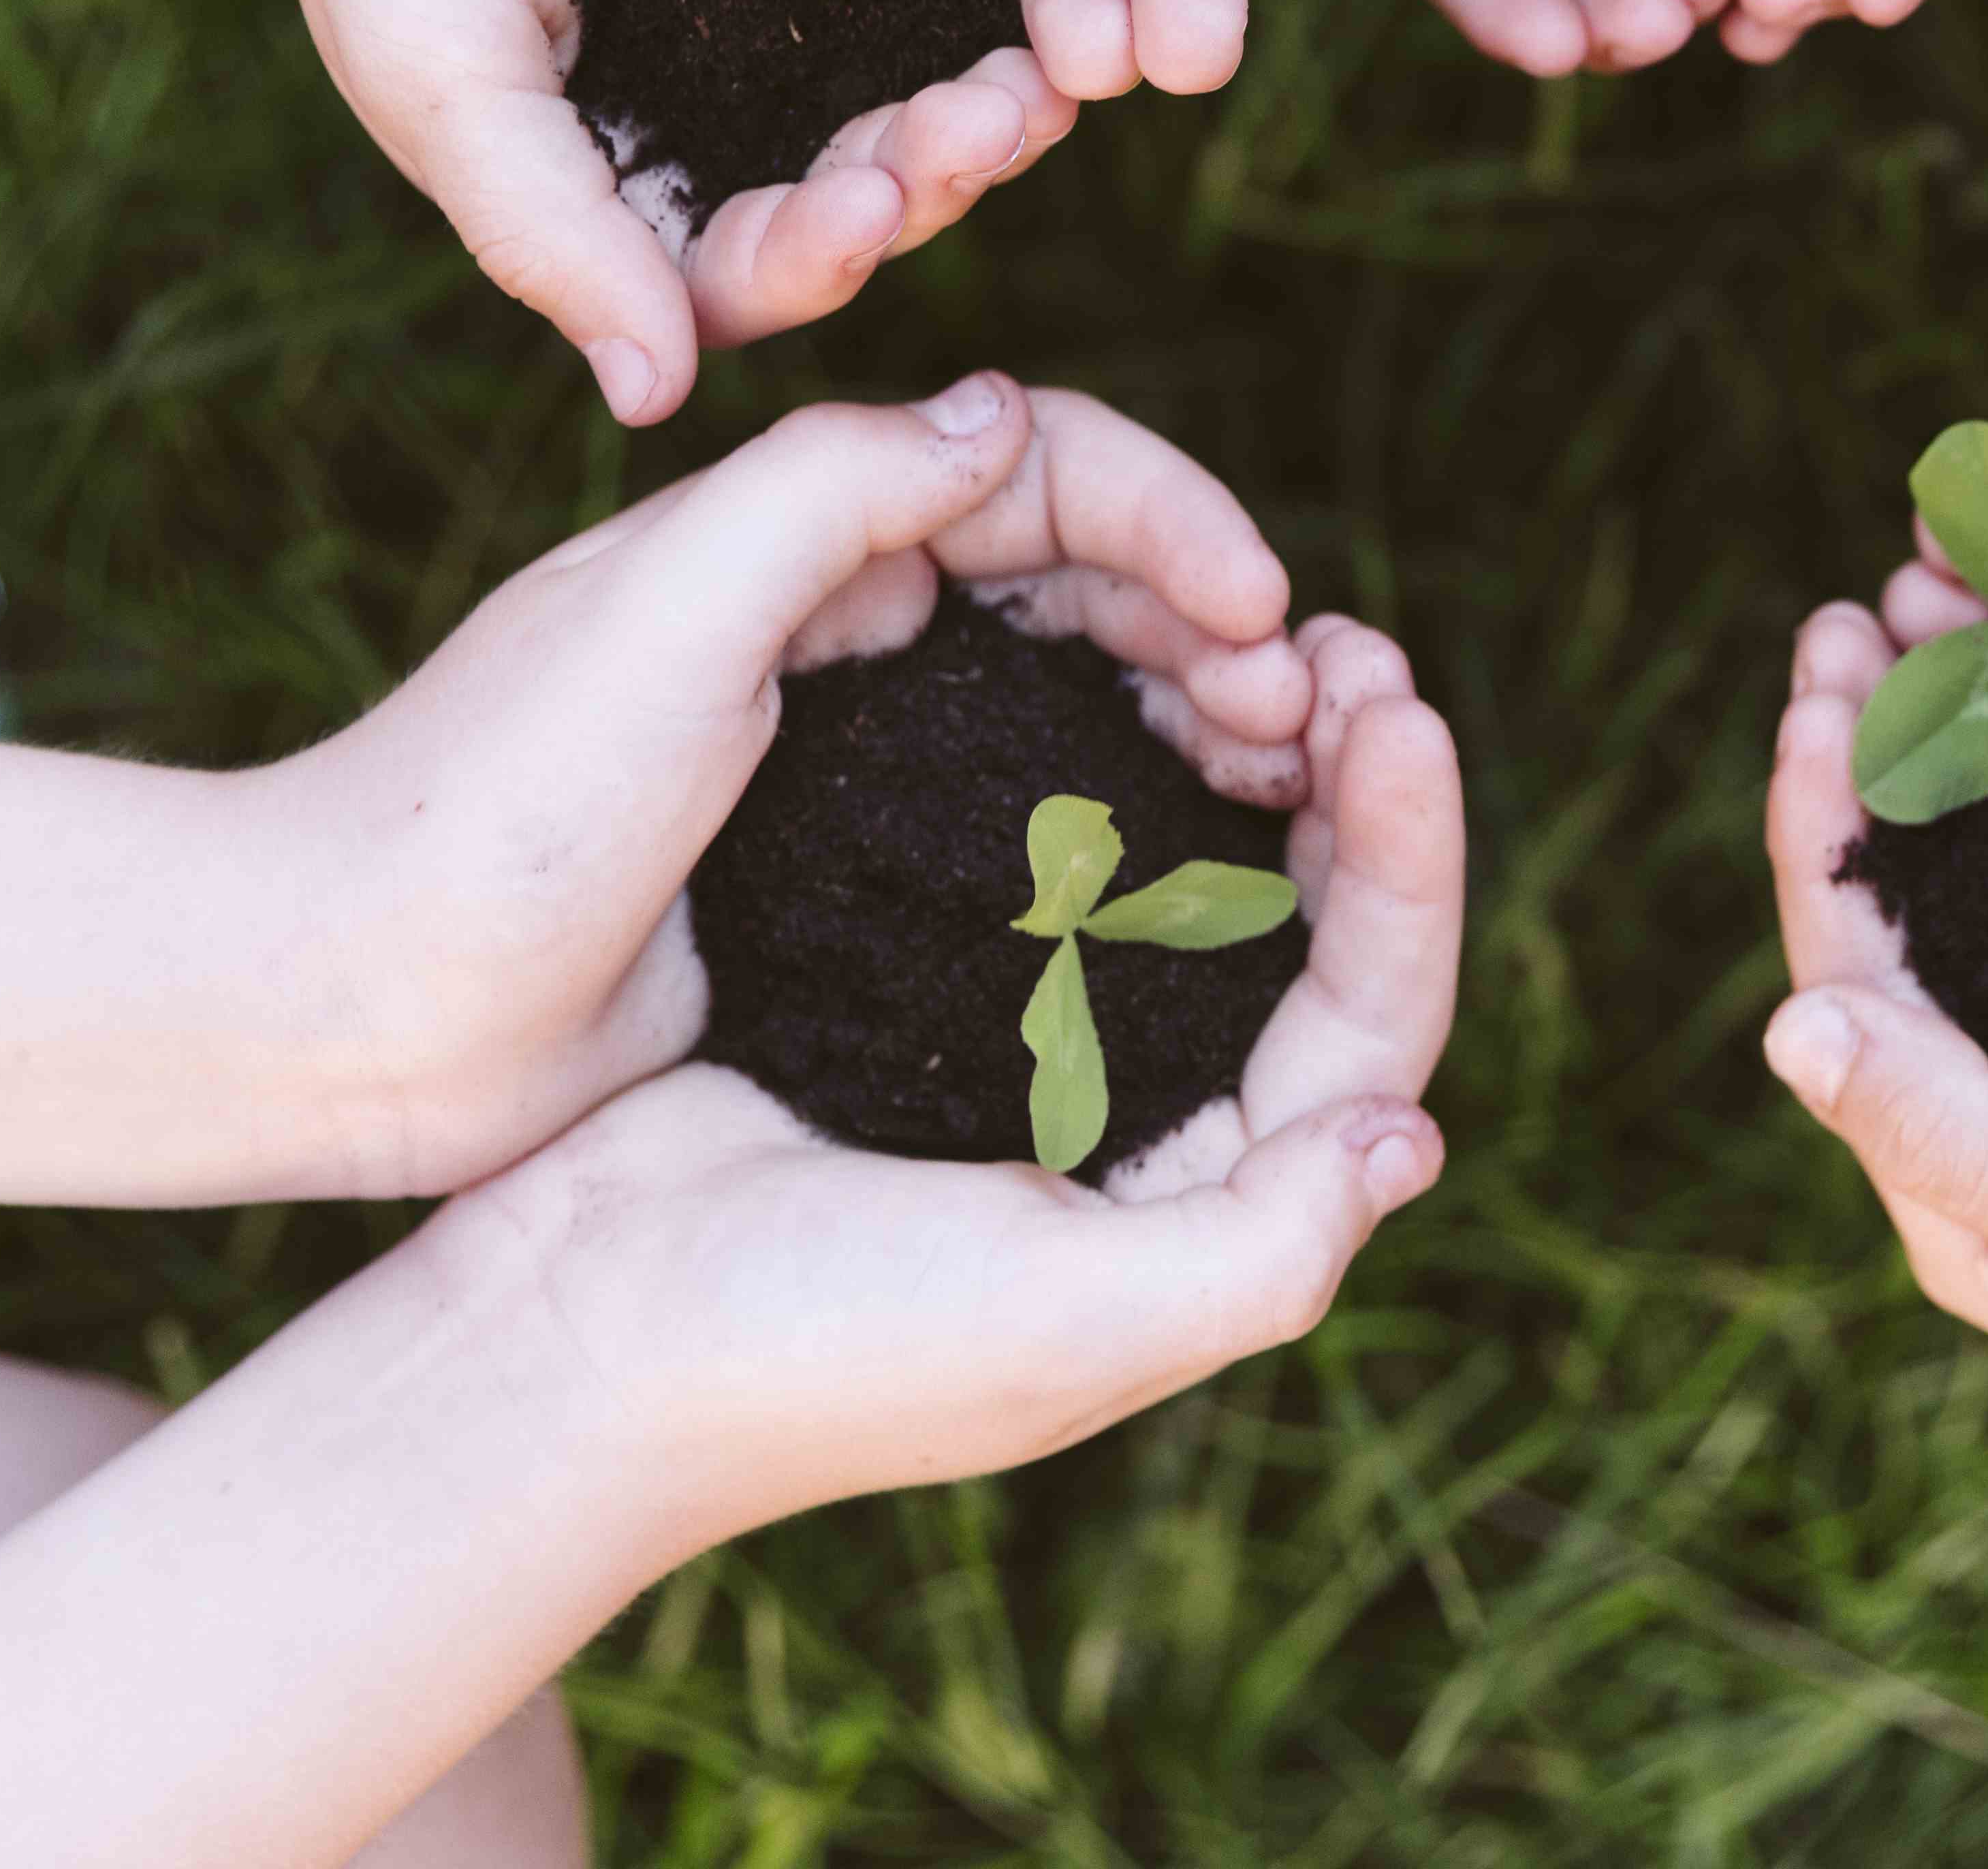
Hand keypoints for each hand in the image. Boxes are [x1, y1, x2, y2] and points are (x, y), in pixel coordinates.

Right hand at [218, 0, 1301, 419]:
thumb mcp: (436, 61)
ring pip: (915, 78)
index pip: (742, 277)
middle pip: (855, 188)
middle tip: (1002, 123)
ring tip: (1049, 66)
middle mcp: (719, 98)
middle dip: (931, 173)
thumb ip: (545, 229)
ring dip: (986, 90)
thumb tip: (653, 403)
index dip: (816, 259)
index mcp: (619, 174)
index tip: (873, 209)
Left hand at [271, 374, 1441, 1200]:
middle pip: (1083, 572)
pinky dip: (1133, 818)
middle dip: (1215, 618)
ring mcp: (841, 739)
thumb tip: (1012, 414)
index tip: (1266, 617)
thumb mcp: (665, 608)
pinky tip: (1203, 874)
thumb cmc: (492, 801)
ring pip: (1073, 686)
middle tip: (1308, 718)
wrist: (351, 1004)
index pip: (1042, 466)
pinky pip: (1025, 809)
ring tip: (1288, 788)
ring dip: (1195, 714)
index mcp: (796, 523)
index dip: (1174, 521)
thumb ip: (833, 486)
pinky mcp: (839, 864)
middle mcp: (828, 612)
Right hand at [399, 599, 1464, 1542]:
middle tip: (1352, 646)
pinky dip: (1128, 757)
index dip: (1411, 863)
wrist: (575, 1324)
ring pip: (1214, 874)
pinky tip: (1130, 671)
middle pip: (1315, 931)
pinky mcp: (950, 983)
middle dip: (1355, 781)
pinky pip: (1084, 851)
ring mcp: (1053, 1050)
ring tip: (1276, 635)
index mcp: (1207, 1208)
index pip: (1370, 1019)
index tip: (1402, 710)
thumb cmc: (816, 1352)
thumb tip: (1412, 1138)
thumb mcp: (1063, 1325)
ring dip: (1258, 752)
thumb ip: (1257, 1255)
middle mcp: (1158, 1131)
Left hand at [1759, 441, 1987, 1460]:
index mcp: (1962, 1197)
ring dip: (1955, 750)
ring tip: (1933, 618)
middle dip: (1867, 767)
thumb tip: (1789, 1023)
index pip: (1846, 987)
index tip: (1816, 703)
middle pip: (1901, 918)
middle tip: (1854, 622)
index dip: (1821, 842)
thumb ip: (1953, 1133)